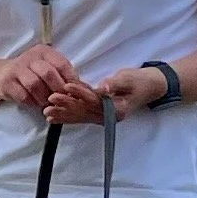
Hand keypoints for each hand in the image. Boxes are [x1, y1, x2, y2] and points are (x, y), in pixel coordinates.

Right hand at [0, 45, 77, 108]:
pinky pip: (23, 95)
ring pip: (35, 85)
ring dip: (44, 98)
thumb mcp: (47, 68)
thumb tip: (83, 89)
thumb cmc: (32, 73)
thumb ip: (63, 75)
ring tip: (47, 103)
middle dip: (57, 90)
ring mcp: (17, 68)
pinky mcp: (7, 82)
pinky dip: (32, 102)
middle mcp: (30, 57)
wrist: (3, 75)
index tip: (74, 92)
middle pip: (48, 73)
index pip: (62, 64)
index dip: (70, 80)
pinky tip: (35, 103)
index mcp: (44, 51)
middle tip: (61, 100)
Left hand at [43, 65, 168, 124]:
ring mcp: (103, 117)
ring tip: (46, 113)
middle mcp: (109, 116)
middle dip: (66, 106)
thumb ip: (115, 84)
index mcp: (117, 109)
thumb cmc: (140, 81)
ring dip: (63, 114)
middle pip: (85, 111)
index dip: (80, 94)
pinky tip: (54, 118)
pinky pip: (81, 117)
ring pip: (80, 116)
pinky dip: (68, 117)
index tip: (67, 87)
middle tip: (50, 101)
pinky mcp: (99, 114)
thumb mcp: (129, 79)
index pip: (95, 102)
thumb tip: (101, 88)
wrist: (150, 87)